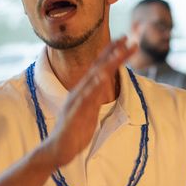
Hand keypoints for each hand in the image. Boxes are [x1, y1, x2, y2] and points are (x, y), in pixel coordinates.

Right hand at [42, 37, 136, 167]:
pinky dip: (94, 86)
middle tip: (127, 37)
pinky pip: (86, 97)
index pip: (99, 68)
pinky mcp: (75, 112)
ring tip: (120, 51)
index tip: (123, 41)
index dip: (111, 53)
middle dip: (113, 52)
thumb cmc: (74, 132)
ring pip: (94, 78)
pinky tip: (102, 77)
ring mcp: (77, 101)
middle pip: (98, 67)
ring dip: (108, 64)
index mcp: (84, 90)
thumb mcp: (89, 111)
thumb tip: (102, 88)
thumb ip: (95, 98)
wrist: (58, 149)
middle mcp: (80, 91)